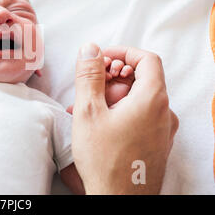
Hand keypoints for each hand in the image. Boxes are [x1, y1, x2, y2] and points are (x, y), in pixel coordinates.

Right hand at [71, 43, 178, 193]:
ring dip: (111, 96)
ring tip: (84, 109)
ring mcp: (163, 130)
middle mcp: (164, 113)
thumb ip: (89, 75)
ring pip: (138, 99)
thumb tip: (90, 49)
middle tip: (89, 86)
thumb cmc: (105, 160)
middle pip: (141, 79)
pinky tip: (97, 123)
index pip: (147, 59)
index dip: (123, 52)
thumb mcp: (89, 111)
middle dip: (111, 77)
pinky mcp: (157, 143)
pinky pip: (140, 117)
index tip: (102, 58)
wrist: (119, 200)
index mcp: (152, 100)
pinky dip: (119, 112)